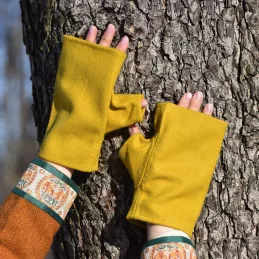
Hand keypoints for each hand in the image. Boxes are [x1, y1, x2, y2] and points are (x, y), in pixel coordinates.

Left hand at [39, 24, 147, 171]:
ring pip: (84, 54)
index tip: (125, 38)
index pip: (113, 62)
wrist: (69, 132)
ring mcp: (77, 77)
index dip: (120, 50)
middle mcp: (89, 77)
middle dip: (106, 40)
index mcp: (103, 84)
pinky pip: (71, 61)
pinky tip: (77, 44)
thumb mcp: (114, 119)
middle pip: (99, 54)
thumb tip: (146, 102)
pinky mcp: (66, 80)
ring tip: (93, 28)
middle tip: (110, 27)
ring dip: (89, 40)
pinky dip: (75, 51)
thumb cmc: (93, 126)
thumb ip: (130, 110)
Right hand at [144, 91, 212, 239]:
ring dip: (204, 113)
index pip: (172, 113)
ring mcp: (192, 146)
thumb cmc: (146, 175)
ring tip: (208, 104)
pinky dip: (210, 128)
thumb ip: (134, 136)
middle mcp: (181, 136)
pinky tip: (213, 121)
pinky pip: (208, 138)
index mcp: (165, 133)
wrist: (163, 197)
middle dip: (192, 103)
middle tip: (197, 93)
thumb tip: (132, 124)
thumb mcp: (134, 154)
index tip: (185, 95)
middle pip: (188, 115)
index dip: (178, 104)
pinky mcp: (200, 157)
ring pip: (200, 125)